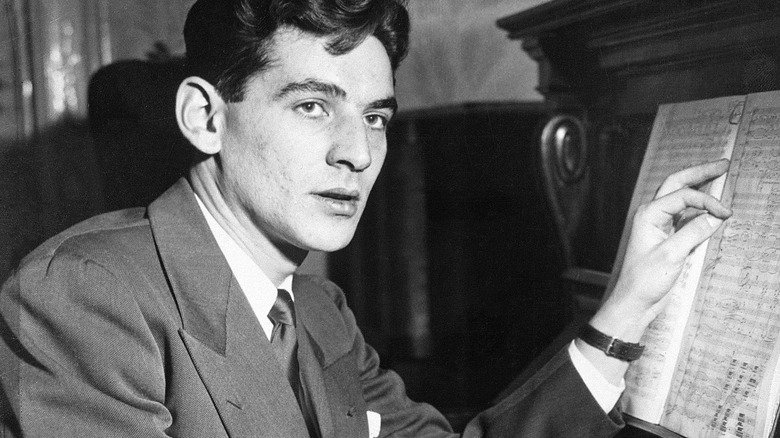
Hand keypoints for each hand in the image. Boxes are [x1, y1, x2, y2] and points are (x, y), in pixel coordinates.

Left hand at [594, 159, 732, 340]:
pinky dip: (699, 209)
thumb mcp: (672, 255)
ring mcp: (660, 225)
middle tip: (723, 163)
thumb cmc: (644, 280)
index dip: (707, 201)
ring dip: (699, 187)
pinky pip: (685, 216)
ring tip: (719, 175)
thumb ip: (694, 232)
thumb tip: (715, 217)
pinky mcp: (667, 237)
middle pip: (677, 184)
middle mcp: (652, 215)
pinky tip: (711, 206)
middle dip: (700, 173)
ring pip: (681, 198)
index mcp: (648, 214)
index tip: (726, 213)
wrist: (634, 302)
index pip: (683, 196)